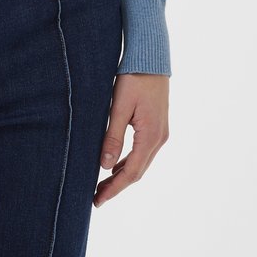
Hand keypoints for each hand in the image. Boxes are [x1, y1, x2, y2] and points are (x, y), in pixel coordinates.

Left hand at [94, 73, 169, 206]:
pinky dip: (128, 161)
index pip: (132, 172)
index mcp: (151, 136)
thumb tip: (105, 166)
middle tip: (96, 198)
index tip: (98, 200)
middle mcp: (159, 138)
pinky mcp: (156, 125)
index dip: (114, 188)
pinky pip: (142, 151)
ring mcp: (160, 132)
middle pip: (137, 171)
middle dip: (117, 186)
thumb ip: (113, 136)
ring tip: (102, 185)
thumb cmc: (134, 78)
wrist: (151, 57)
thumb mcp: (119, 106)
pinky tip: (115, 164)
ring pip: (140, 162)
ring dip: (122, 175)